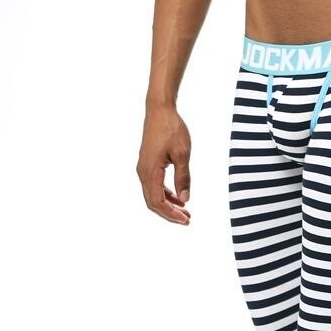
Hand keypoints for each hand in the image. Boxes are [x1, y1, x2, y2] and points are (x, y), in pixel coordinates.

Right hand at [136, 104, 191, 224]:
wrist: (159, 110)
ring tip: (186, 212)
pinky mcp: (147, 164)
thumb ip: (183, 178)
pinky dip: (166, 195)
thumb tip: (185, 199)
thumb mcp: (182, 154)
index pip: (157, 201)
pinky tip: (179, 198)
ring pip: (153, 195)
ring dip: (168, 205)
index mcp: (150, 171)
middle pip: (153, 202)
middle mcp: (143, 172)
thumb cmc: (171, 128)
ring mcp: (144, 168)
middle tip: (187, 220)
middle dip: (170, 214)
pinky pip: (154, 186)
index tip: (186, 219)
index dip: (171, 214)